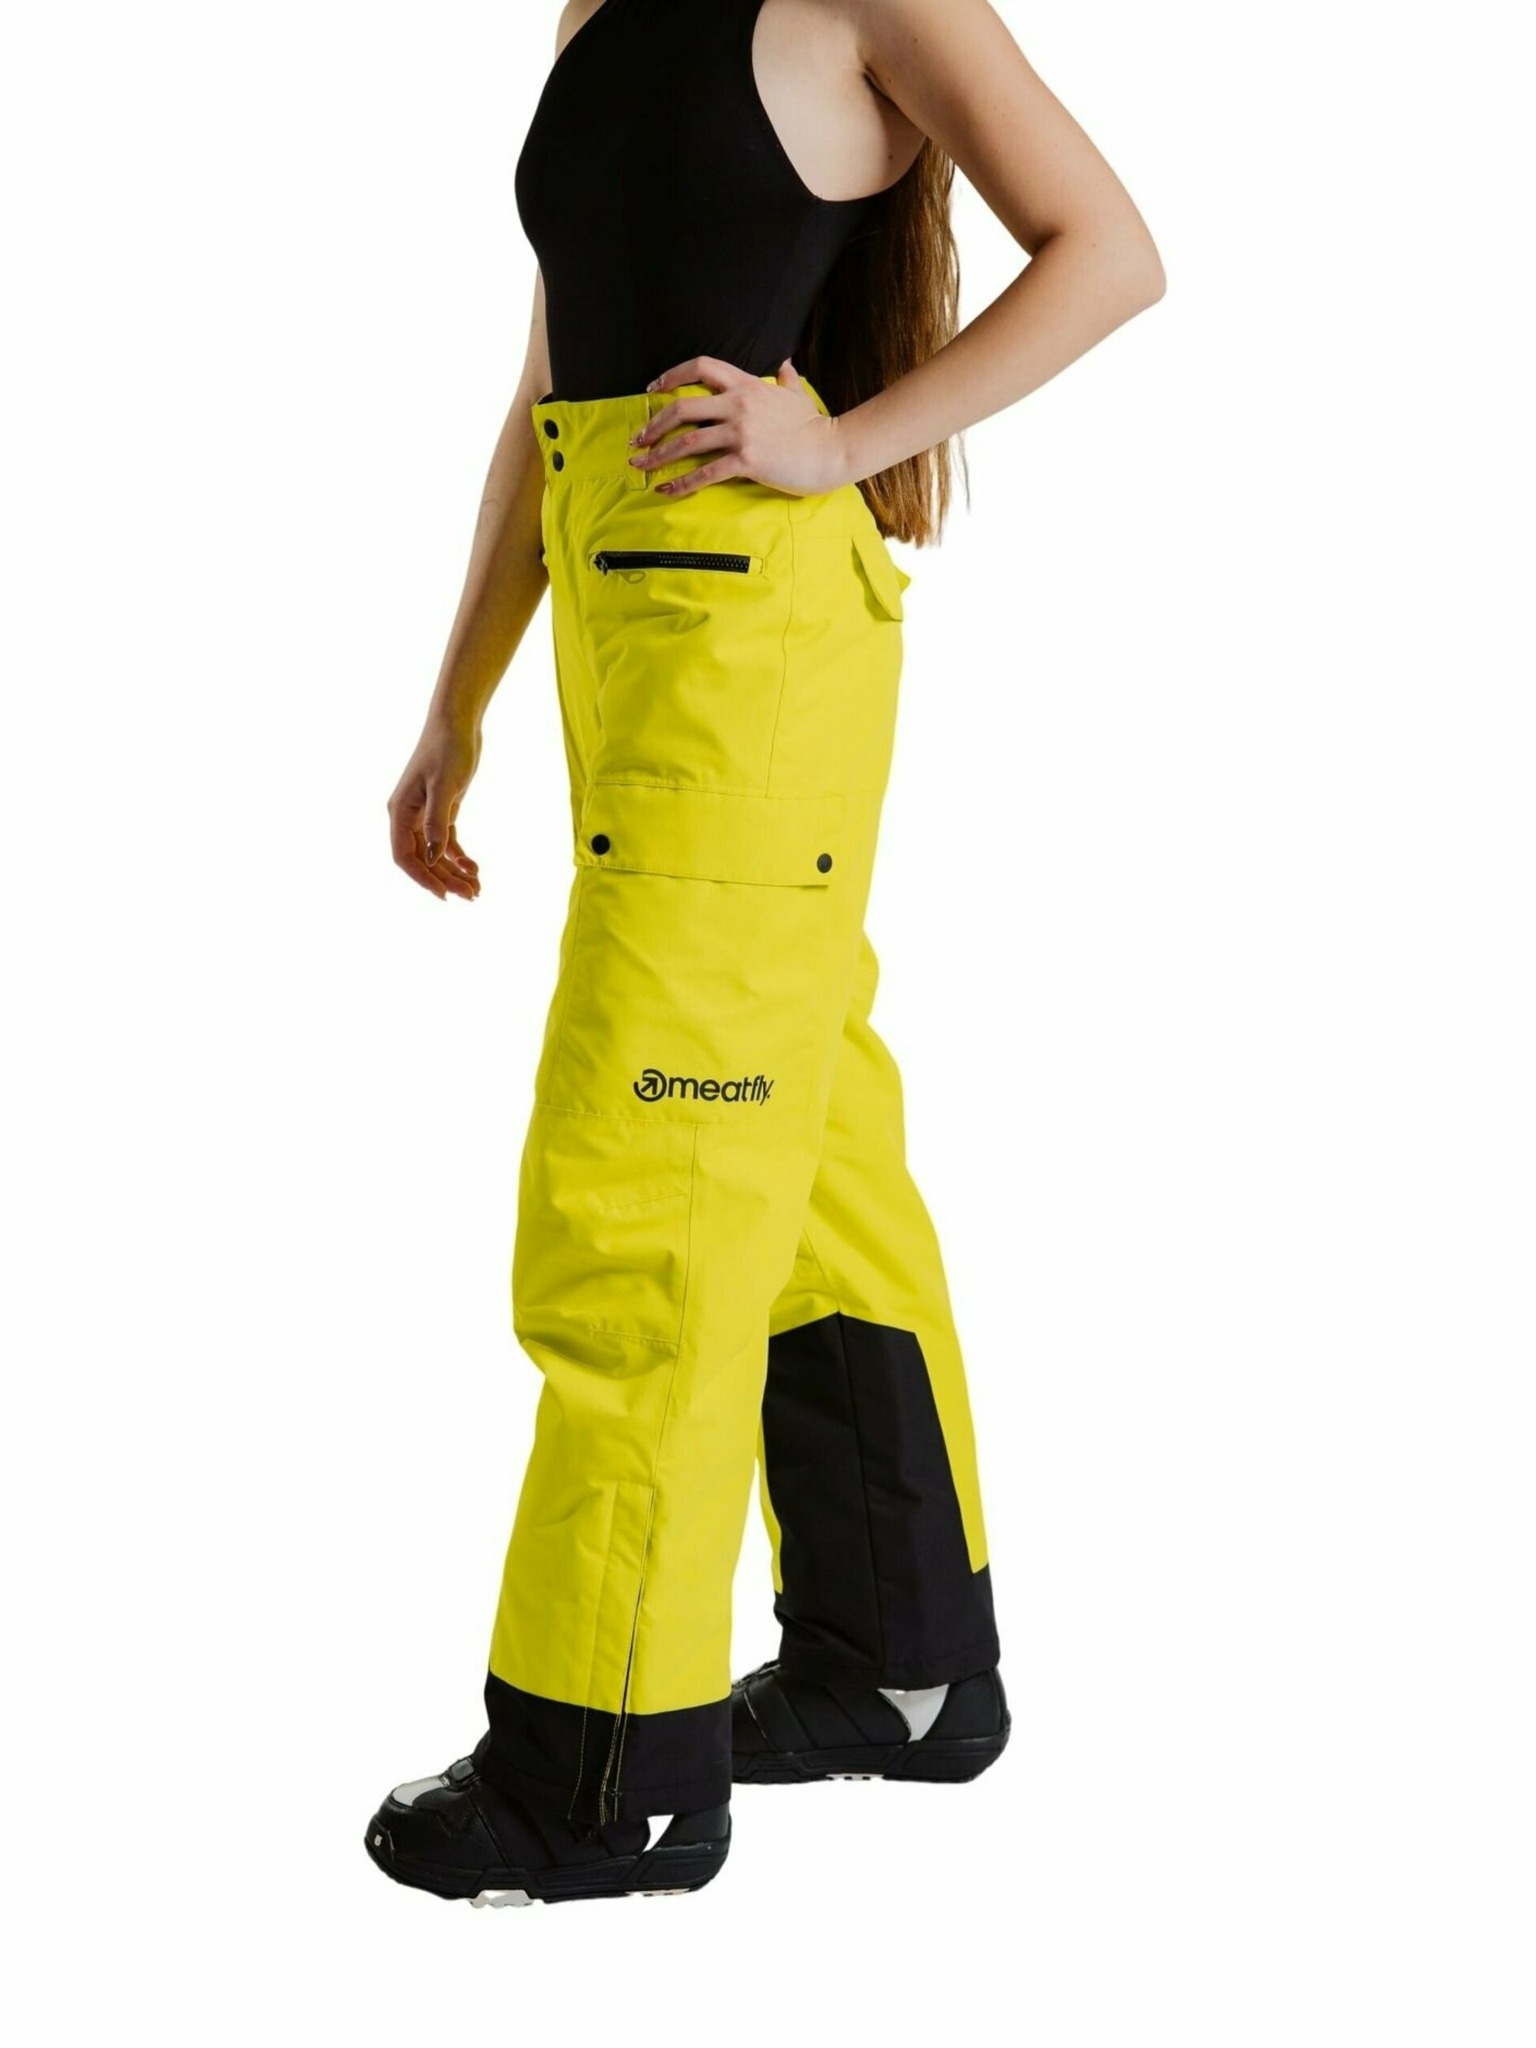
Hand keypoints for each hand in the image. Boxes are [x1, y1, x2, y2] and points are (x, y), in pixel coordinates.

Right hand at [387, 718, 481, 900]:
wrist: (458, 722)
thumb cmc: (447, 749)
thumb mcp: (444, 786)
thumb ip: (437, 822)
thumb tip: (432, 857)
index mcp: (400, 811)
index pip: (405, 856)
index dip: (423, 879)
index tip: (445, 895)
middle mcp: (408, 816)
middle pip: (423, 860)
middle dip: (445, 879)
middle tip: (473, 895)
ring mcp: (424, 814)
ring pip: (436, 854)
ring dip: (454, 872)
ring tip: (477, 888)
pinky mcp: (442, 809)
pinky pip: (447, 841)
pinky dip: (459, 856)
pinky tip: (475, 867)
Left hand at [627, 356, 849, 499]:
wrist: (831, 450)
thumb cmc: (813, 425)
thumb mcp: (797, 395)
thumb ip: (785, 379)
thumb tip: (785, 364)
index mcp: (746, 385)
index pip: (701, 367)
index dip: (672, 375)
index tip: (653, 389)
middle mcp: (739, 404)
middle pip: (683, 408)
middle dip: (654, 424)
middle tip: (638, 439)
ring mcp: (742, 433)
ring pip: (688, 442)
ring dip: (659, 455)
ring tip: (642, 466)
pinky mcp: (746, 461)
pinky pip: (705, 472)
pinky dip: (681, 482)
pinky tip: (666, 489)